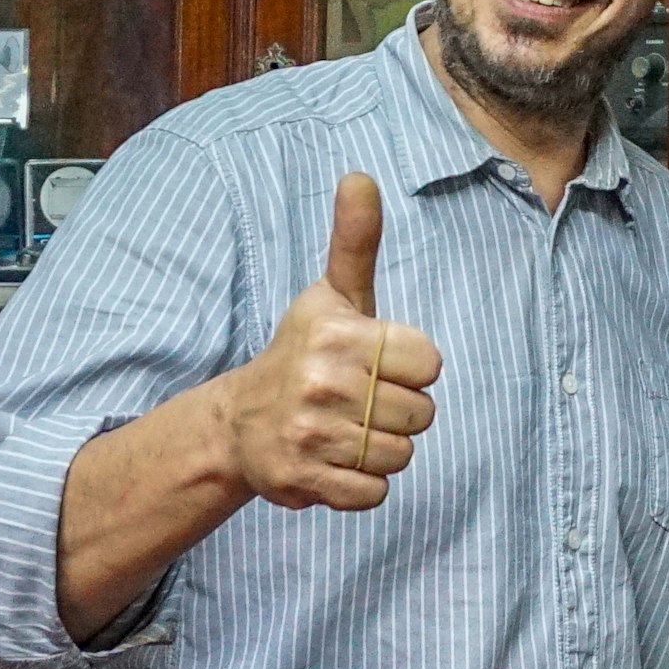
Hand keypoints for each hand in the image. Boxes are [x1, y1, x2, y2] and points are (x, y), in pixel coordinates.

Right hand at [219, 171, 441, 509]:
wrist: (238, 423)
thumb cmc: (304, 353)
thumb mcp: (331, 296)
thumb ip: (354, 241)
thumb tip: (360, 175)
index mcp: (338, 335)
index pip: (430, 362)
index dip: (411, 367)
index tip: (377, 363)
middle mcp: (322, 383)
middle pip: (422, 414)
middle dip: (398, 411)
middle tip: (358, 401)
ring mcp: (311, 435)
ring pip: (401, 455)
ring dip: (381, 449)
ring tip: (346, 429)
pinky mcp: (304, 481)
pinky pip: (375, 493)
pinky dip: (362, 484)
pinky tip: (334, 460)